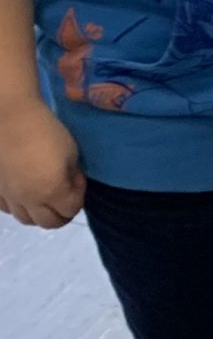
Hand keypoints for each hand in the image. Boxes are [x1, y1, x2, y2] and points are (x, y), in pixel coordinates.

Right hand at [0, 100, 85, 227]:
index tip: (77, 178)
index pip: (71, 210)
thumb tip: (68, 183)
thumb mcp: (70, 151)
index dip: (79, 195)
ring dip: (40, 213)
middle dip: (63, 213)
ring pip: (26, 219)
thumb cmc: (45, 129)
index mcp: (52, 191)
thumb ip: (71, 174)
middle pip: (50, 223)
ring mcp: (8, 196)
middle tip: (66, 196)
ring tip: (44, 196)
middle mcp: (28, 200)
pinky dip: (19, 206)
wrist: (9, 115)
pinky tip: (23, 192)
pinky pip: (7, 208)